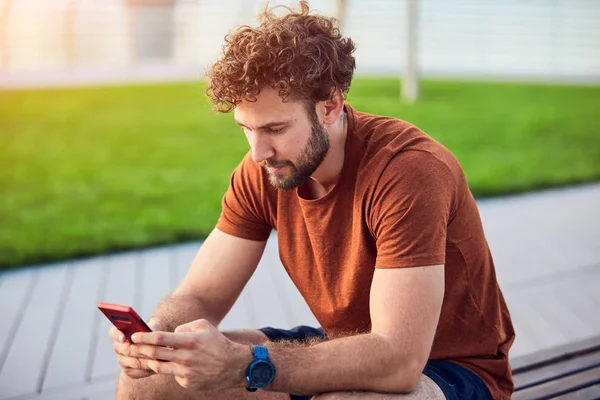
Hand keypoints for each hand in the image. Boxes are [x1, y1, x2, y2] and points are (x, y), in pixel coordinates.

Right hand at [110, 317, 164, 378]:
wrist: (160, 349)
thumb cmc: (157, 334)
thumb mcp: (157, 327)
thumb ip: (152, 327)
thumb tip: (150, 330)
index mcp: (122, 332)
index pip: (113, 332)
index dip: (117, 335)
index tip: (124, 337)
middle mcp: (119, 346)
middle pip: (122, 349)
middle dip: (136, 349)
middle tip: (150, 350)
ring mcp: (122, 360)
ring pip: (129, 361)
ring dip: (143, 360)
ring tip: (155, 358)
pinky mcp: (128, 371)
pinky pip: (133, 372)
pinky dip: (144, 370)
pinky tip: (154, 366)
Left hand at [128, 319, 251, 390]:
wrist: (233, 366)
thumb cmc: (217, 342)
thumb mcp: (203, 326)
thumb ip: (183, 327)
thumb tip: (169, 335)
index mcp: (189, 341)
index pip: (160, 338)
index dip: (144, 337)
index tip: (134, 335)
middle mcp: (186, 358)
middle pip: (155, 354)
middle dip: (140, 349)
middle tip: (131, 346)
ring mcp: (186, 372)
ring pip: (159, 367)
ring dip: (149, 361)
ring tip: (145, 356)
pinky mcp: (187, 383)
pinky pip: (173, 375)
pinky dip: (171, 369)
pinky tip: (175, 365)